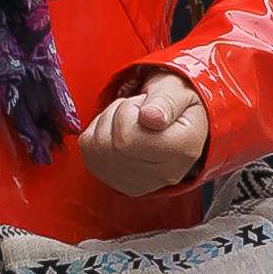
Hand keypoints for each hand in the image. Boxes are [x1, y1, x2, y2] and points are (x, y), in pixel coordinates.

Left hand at [78, 71, 209, 194]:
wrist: (177, 120)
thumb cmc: (176, 102)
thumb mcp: (177, 89)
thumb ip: (165, 101)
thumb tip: (150, 117)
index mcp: (183, 150)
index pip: (128, 139)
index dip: (127, 112)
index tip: (144, 105)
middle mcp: (164, 175)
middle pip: (112, 146)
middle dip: (116, 115)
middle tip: (136, 110)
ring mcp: (141, 184)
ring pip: (97, 150)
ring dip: (106, 124)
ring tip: (129, 119)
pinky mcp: (121, 184)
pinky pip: (89, 154)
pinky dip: (97, 134)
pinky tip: (118, 130)